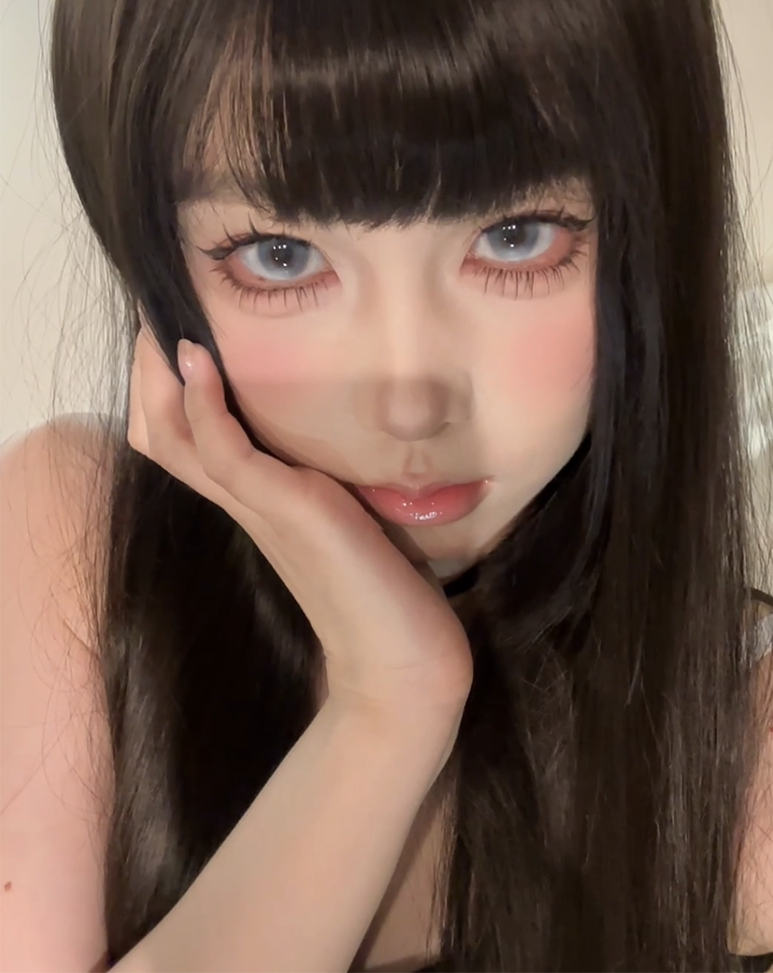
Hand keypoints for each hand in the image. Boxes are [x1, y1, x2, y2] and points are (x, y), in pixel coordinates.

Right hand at [127, 323, 473, 722]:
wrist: (404, 666)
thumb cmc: (387, 597)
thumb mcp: (353, 524)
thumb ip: (332, 489)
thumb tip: (343, 454)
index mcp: (259, 506)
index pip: (188, 444)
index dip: (169, 394)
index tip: (175, 339)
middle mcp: (247, 506)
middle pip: (165, 436)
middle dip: (150, 378)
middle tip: (152, 323)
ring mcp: (260, 508)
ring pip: (177, 438)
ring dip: (163, 379)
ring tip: (163, 329)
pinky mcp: (287, 510)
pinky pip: (223, 450)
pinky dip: (204, 404)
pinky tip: (201, 363)